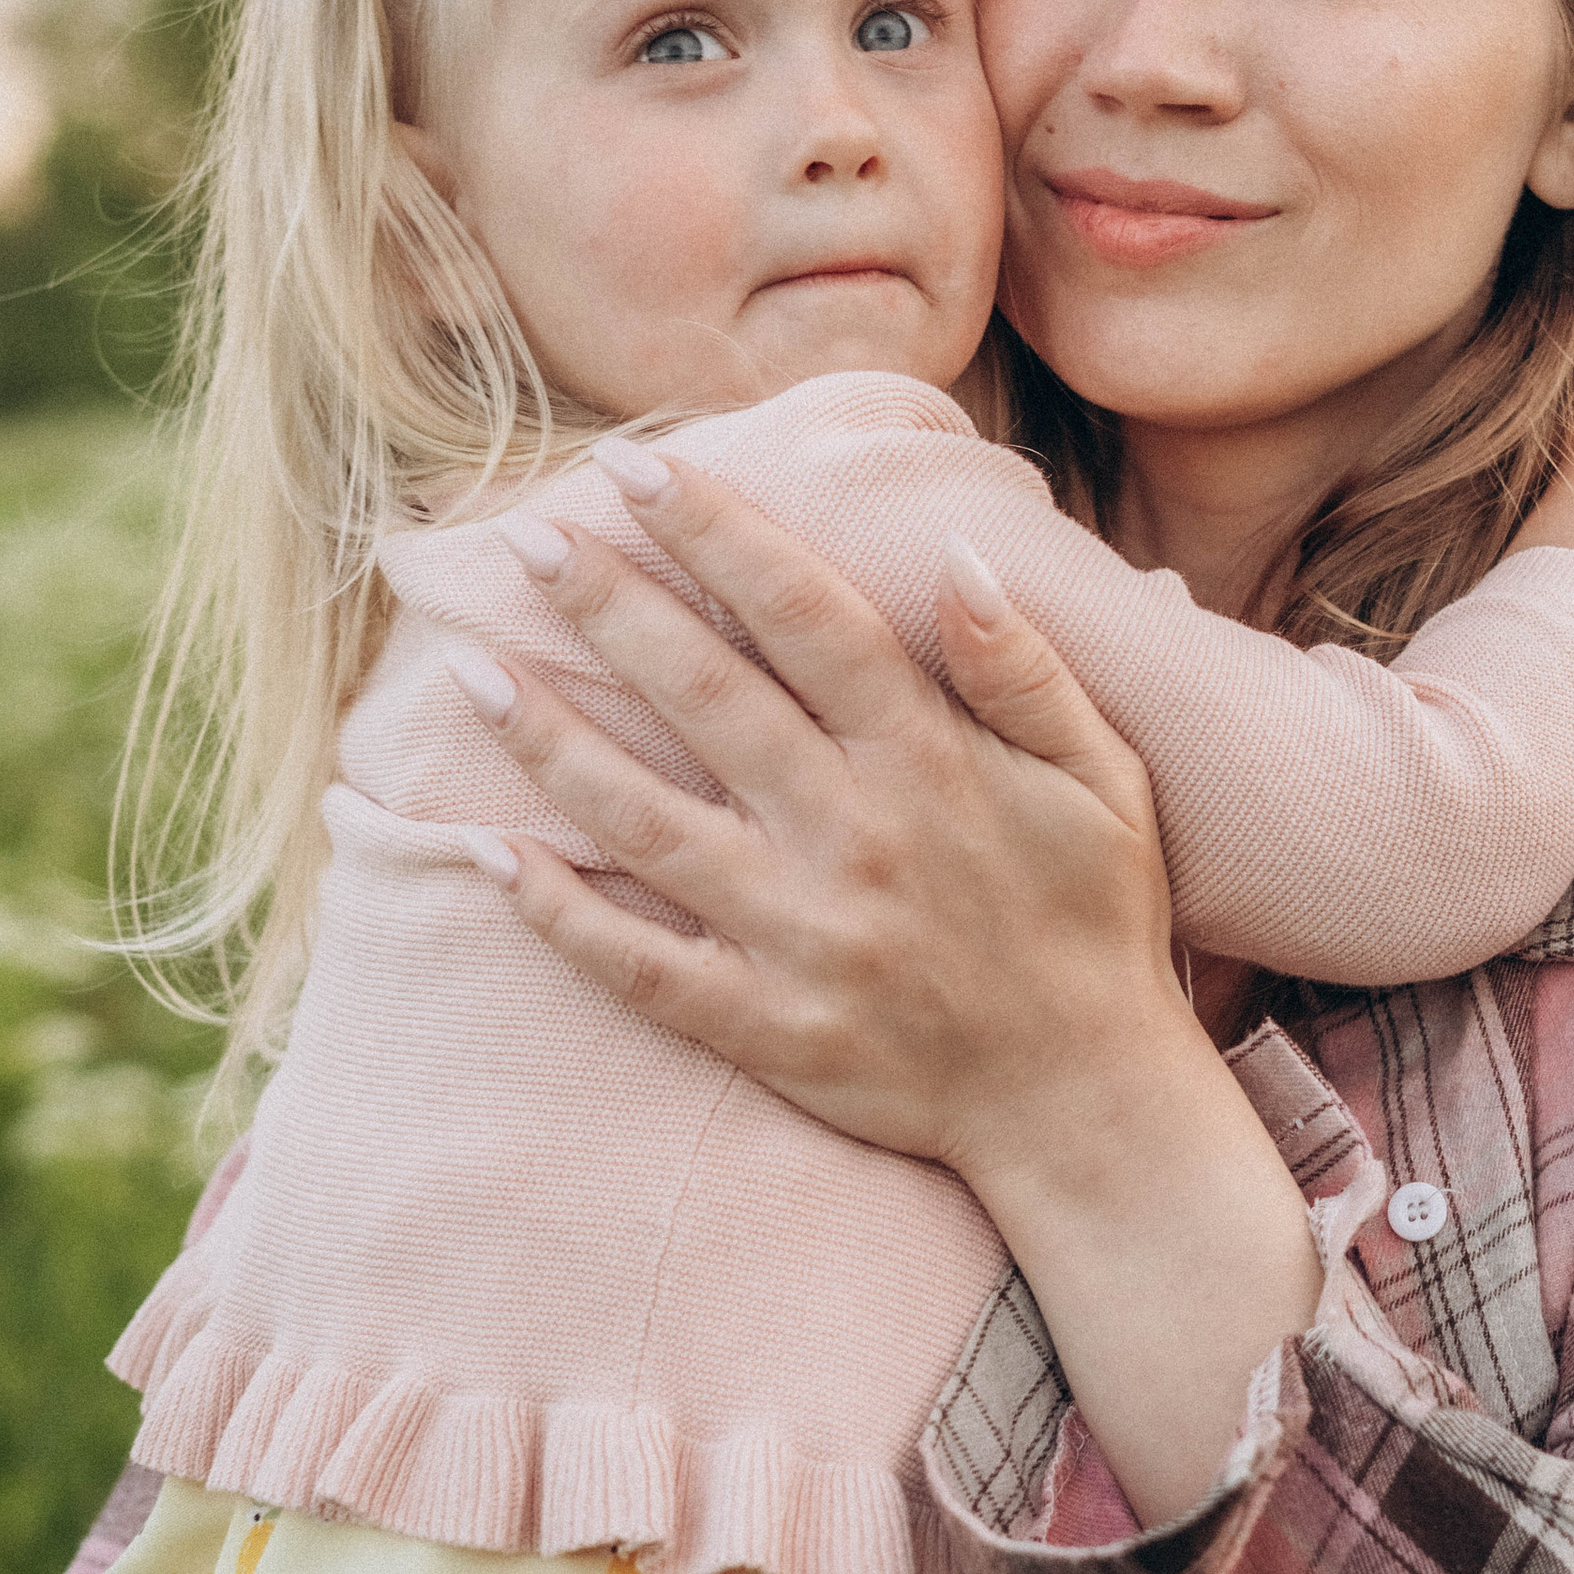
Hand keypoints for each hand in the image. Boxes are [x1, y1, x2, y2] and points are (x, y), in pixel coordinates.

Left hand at [447, 454, 1208, 1199]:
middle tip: (524, 537)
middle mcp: (855, 839)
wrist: (1087, 1106)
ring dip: (550, 744)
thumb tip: (958, 553)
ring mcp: (801, 940)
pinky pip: (638, 967)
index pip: (802, 616)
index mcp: (931, 761)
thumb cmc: (1095, 920)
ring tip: (470, 672)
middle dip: (608, 606)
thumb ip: (1026, 665)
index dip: (714, 533)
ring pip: (646, 824)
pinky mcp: (767, 1030)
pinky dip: (559, 914)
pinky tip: (486, 855)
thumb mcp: (1102, 777)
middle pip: (705, 698)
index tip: (634, 467)